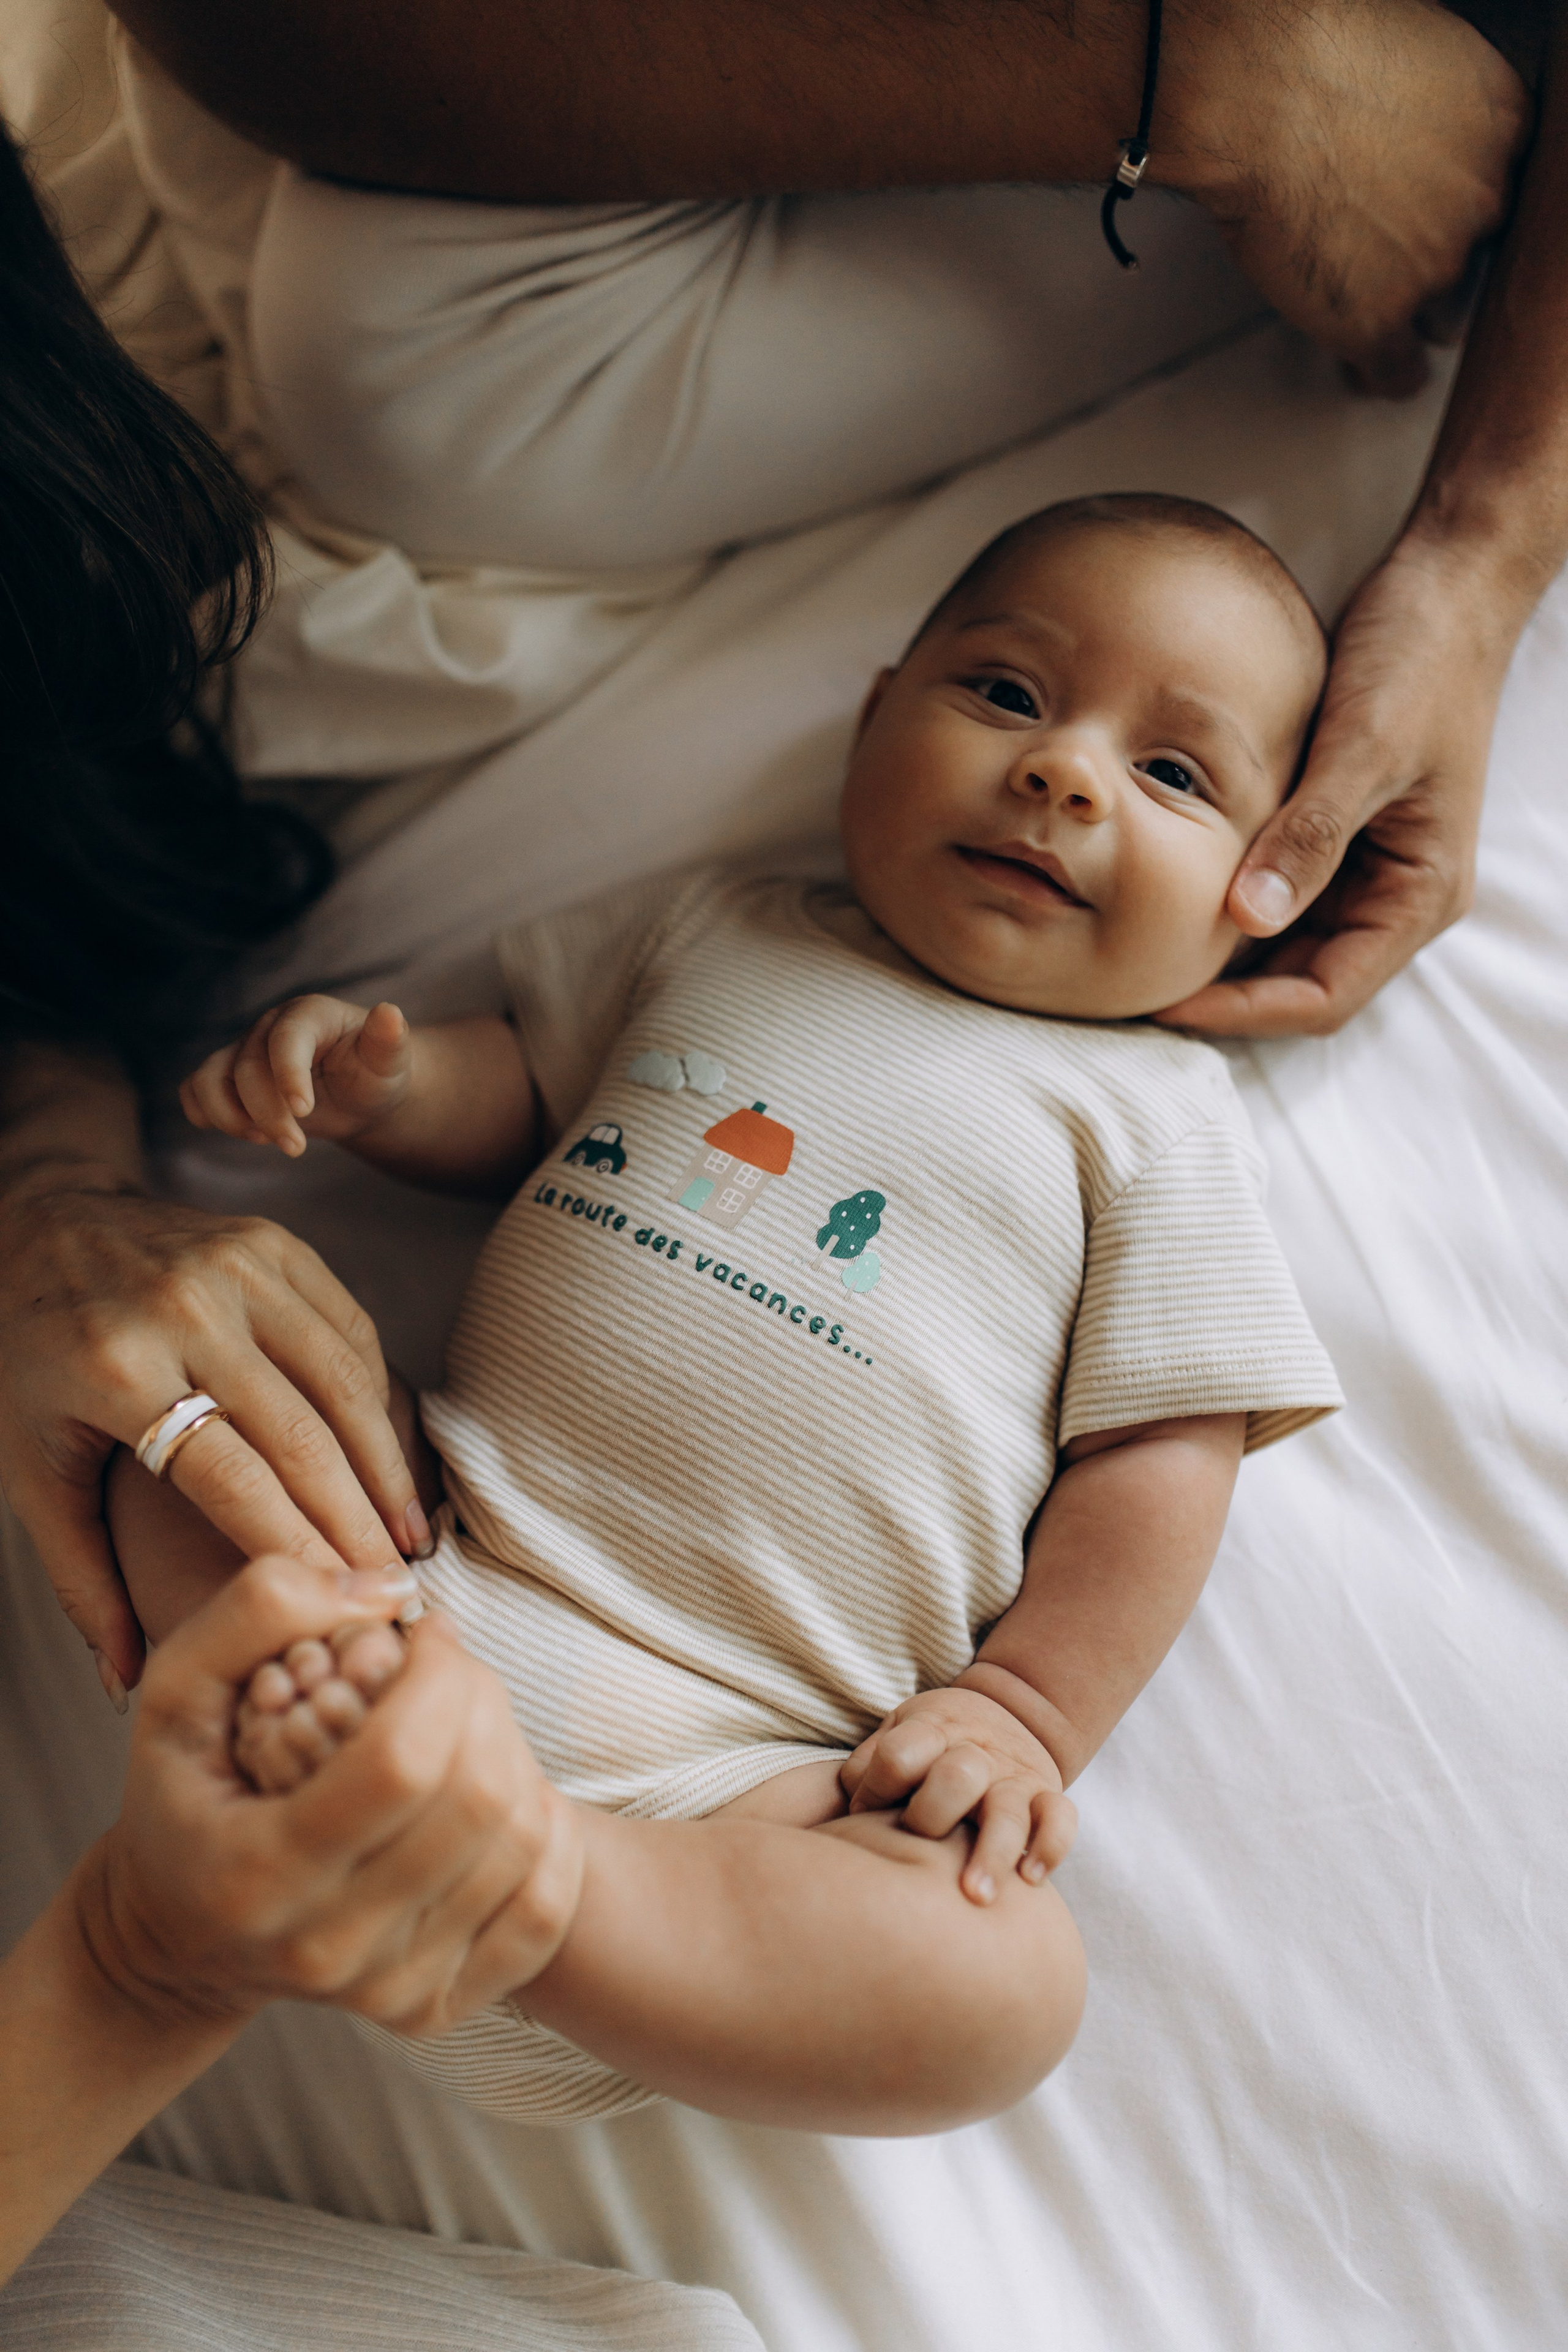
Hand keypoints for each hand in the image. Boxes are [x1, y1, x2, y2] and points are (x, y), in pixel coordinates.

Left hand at [0, 1181, 426, 1696]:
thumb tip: (126, 1680)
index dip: (294, 1547)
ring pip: (342, 1381)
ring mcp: (238, 1266)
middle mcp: (185, 1310)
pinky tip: (388, 1457)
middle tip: (394, 1590)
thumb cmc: (29, 1358)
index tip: (337, 1606)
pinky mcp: (274, 1243)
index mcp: (118, 1369)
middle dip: (356, 1523)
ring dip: (385, 1465)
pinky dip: (377, 1397)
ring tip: (407, 1536)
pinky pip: (348, 1329)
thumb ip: (80, 1576)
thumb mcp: (30, 1468)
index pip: (232, 1477)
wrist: (39, 1224)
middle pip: (300, 1434)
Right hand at [82, 1554, 582, 2037]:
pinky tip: (501, 1789)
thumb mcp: (178, 1688)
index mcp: (256, 1873)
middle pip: (476, 1798)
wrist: (180, 1937)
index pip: (403, 1761)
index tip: (425, 1633)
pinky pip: (545, 1910)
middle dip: (481, 1700)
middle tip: (449, 1670)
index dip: (440, 1674)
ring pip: (520, 1844)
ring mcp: (386, 1990)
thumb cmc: (185, 1792)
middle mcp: (325, 1948)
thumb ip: (262, 1609)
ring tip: (462, 1724)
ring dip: (512, 1753)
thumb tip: (393, 1595)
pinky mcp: (434, 2007)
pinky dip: (548, 1834)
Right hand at [182, 996, 413, 1158]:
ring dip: (229, 1117)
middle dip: (269, 1115)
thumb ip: (389, 1040)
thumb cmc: (376, 1074)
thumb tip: (390, 1013)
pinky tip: (245, 1133)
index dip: (288, 1076)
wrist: (360, 1095)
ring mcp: (244, 1050)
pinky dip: (205, 1114)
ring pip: (209, 1078)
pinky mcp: (228, 1076)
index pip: (286, 1039)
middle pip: (247, 1069)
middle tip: (297, 1148)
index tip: (304, 1112)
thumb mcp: (391, 1061)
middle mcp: (269, 1027)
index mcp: (309, 1014)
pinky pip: (194, 1090)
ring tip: (265, 1140)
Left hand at [840, 1686, 1075, 1905]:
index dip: (874, 1788)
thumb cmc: (931, 1742)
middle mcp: (976, 1753)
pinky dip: (1050, 1846)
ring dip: (992, 1853)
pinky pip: (1060, 1819)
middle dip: (933, 1814)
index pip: (899, 1756)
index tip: (863, 1813)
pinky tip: (1030, 1880)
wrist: (1005, 1713)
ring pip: (1008, 1810)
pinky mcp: (1047, 1794)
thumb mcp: (898, 1732)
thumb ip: (871, 1765)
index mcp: (932, 1731)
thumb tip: (851, 1815)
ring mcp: (1014, 1776)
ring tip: (976, 1897)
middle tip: (920, 1839)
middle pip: (958, 1776)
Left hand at [1159, 534, 1520, 1036]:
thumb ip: (1310, 835)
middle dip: (1225, 997)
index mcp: (1420, 895)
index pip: (1326, 996)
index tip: (1166, 1003)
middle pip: (1301, 984)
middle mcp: (1394, 897)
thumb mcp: (1364, 747)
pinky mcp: (1335, 835)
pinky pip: (1276, 892)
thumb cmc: (1421, 659)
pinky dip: (1228, 902)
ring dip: (1222, 956)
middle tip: (1133, 989)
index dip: (1245, 1012)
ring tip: (1140, 949)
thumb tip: (1250, 918)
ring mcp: (1365, 868)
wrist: (1447, 589)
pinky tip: (1168, 892)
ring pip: (1284, 946)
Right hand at [1162, 0, 1526, 394]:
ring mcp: (1435, 265)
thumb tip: (1405, 117)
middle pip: (1469, 249)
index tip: (1424, 210)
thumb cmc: (1309, 51)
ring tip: (1364, 307)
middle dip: (1428, 253)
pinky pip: (1396, 371)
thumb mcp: (1411, 44)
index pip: (1494, 184)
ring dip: (1403, 311)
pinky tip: (1363, 372)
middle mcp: (1483, 196)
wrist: (1254, 96)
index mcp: (1502, 119)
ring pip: (1437, 313)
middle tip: (1382, 252)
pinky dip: (1379, 375)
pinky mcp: (1378, 320)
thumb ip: (1430, 95)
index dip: (1453, 203)